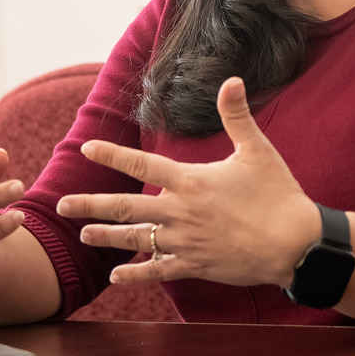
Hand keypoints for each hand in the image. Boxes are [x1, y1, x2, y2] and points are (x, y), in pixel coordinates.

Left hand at [58, 77, 319, 287]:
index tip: (88, 147)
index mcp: (191, 181)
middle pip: (125, 207)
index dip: (113, 154)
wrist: (293, 242)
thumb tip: (231, 80)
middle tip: (61, 205)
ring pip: (135, 239)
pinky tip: (116, 276)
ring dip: (106, 236)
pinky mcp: (194, 265)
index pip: (142, 165)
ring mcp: (184, 241)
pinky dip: (135, 273)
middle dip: (90, 205)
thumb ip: (237, 116)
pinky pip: (157, 270)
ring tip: (83, 234)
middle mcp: (180, 212)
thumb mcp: (257, 150)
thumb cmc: (278, 193)